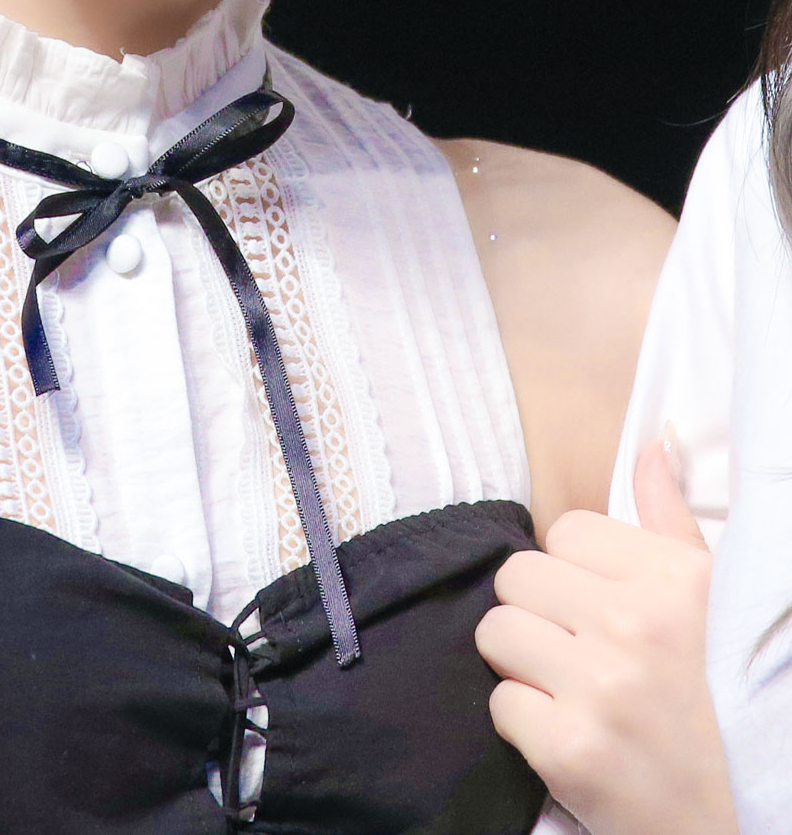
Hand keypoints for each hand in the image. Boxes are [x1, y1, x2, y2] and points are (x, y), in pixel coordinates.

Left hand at [474, 440, 736, 834]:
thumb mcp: (714, 597)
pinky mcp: (569, 750)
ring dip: (523, 660)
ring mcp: (599, 690)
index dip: (574, 567)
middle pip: (518, 576)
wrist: (743, 817)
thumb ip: (669, 519)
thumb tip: (652, 444)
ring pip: (497, 632)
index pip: (564, 529)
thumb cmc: (723, 698)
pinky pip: (500, 703)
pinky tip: (569, 729)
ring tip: (568, 684)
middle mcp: (634, 626)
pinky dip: (525, 720)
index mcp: (673, 580)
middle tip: (578, 646)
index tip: (599, 601)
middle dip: (540, 611)